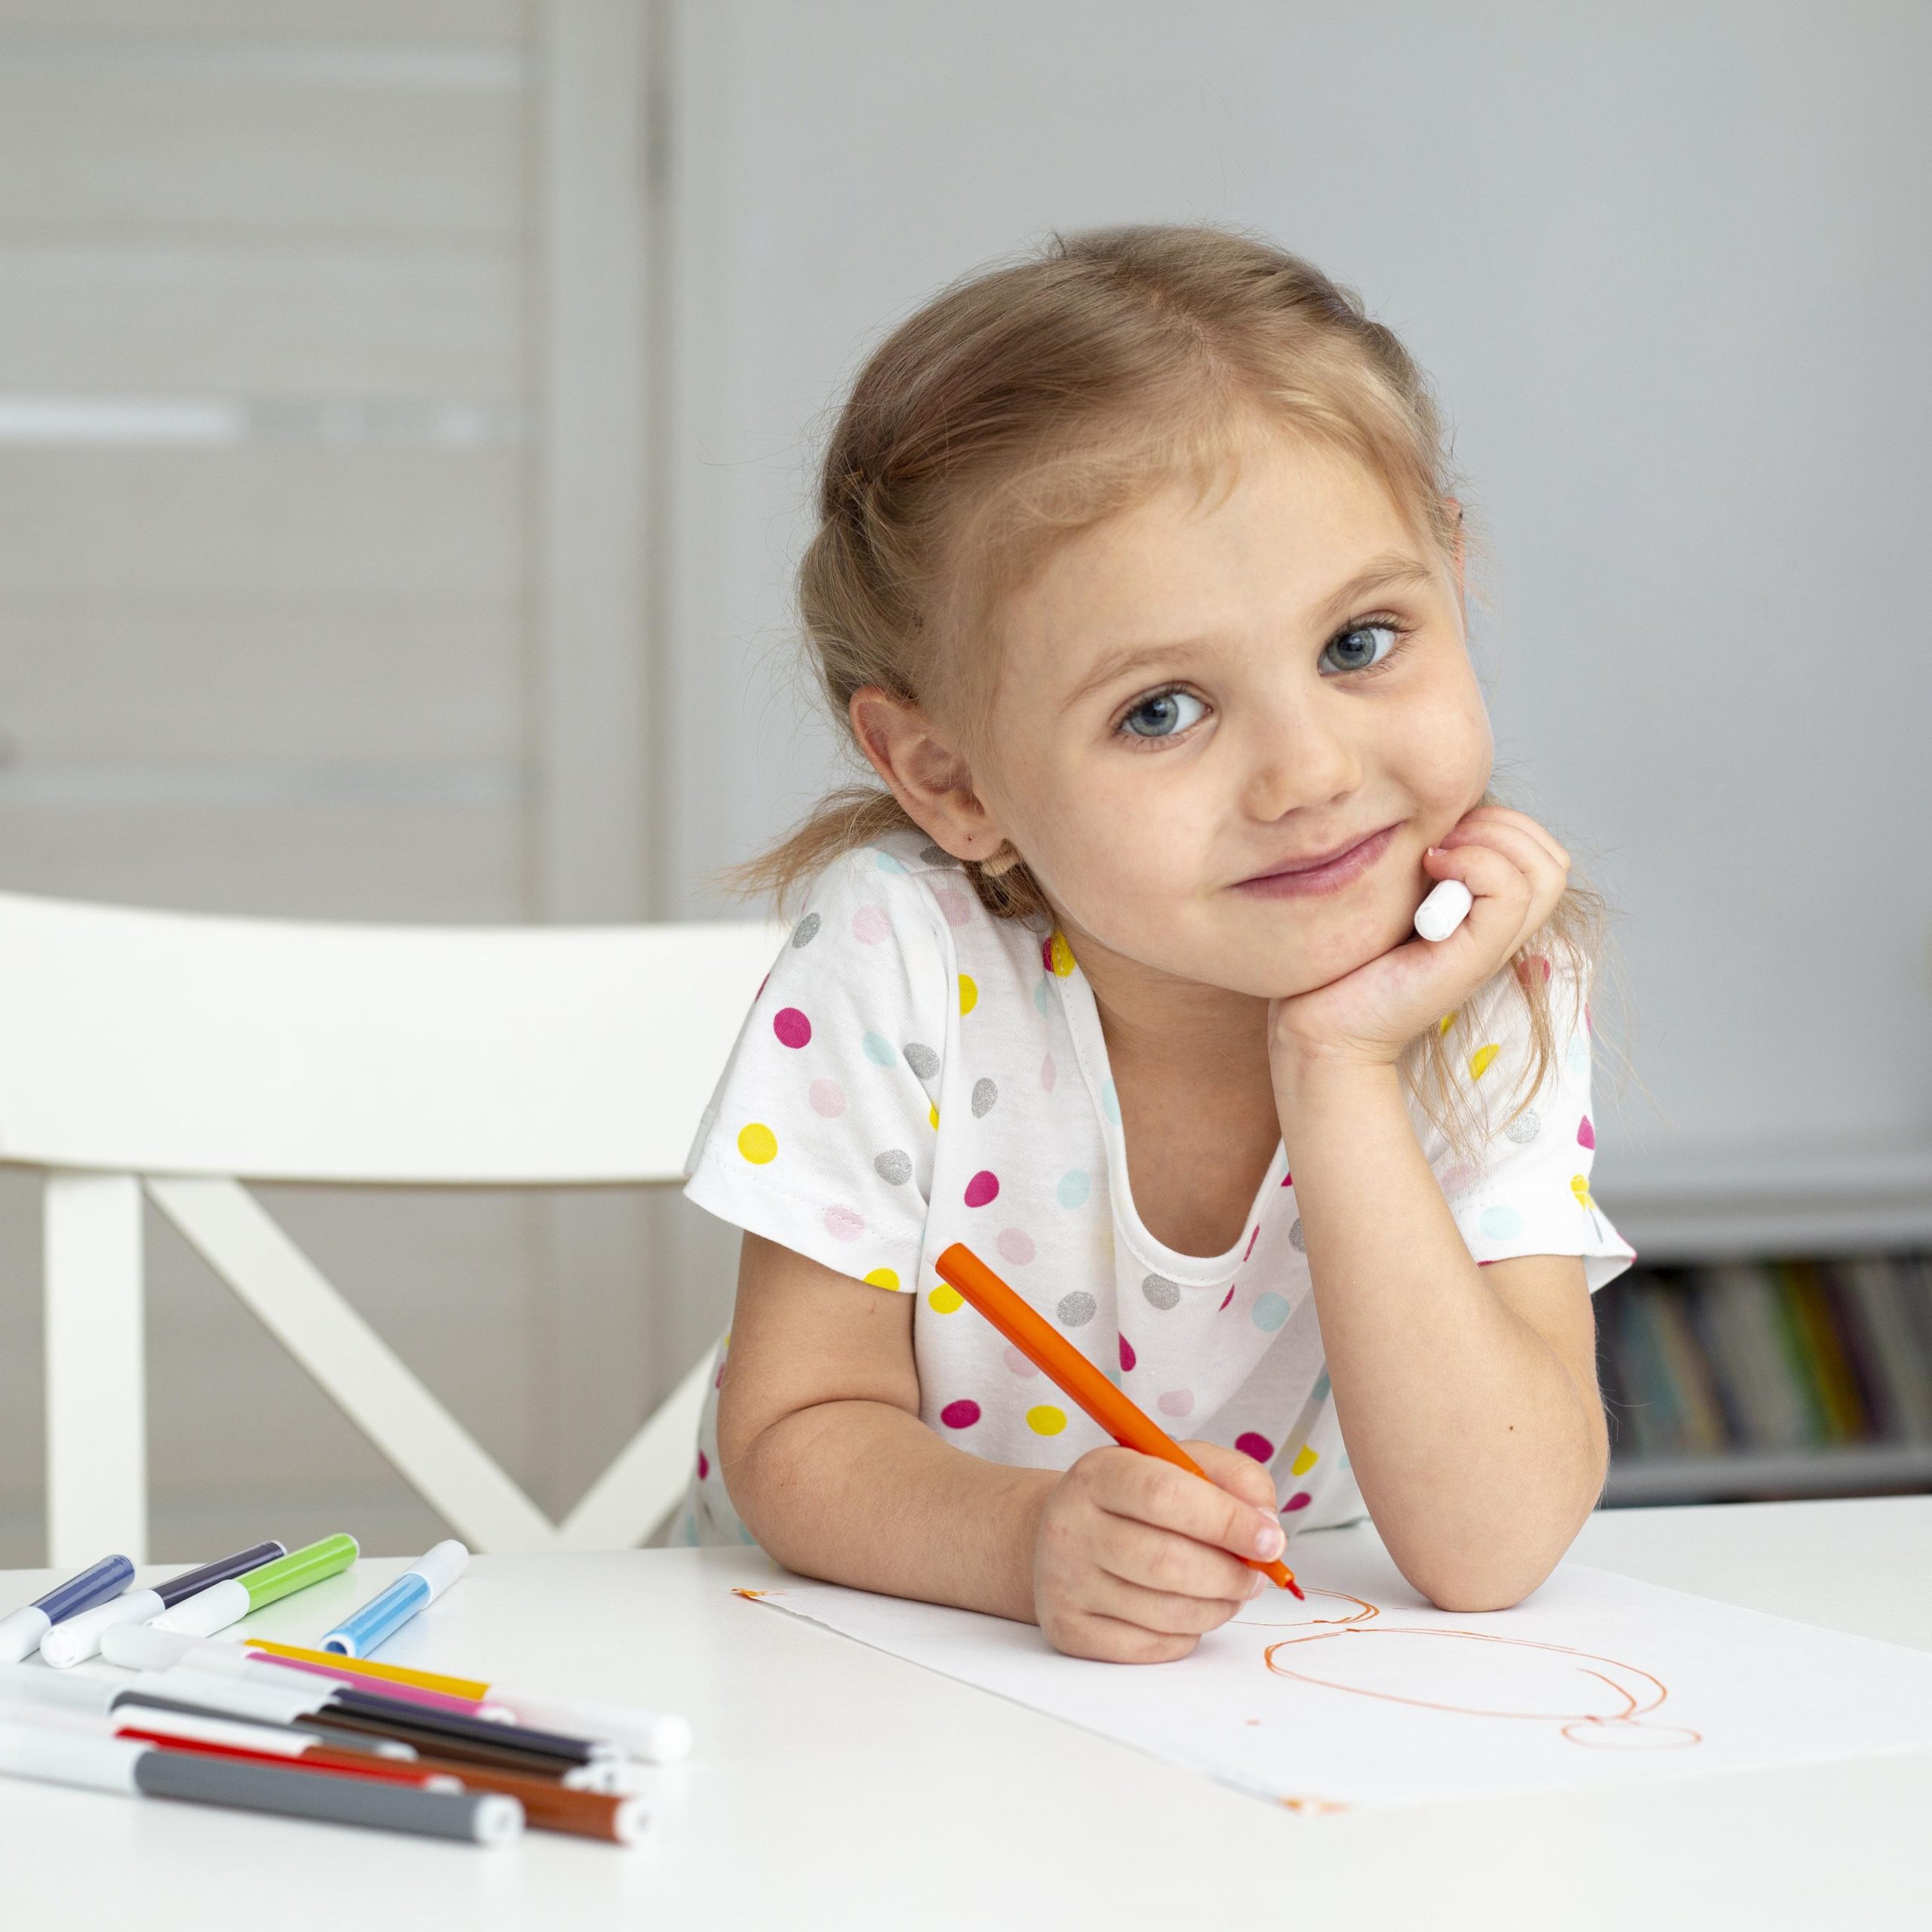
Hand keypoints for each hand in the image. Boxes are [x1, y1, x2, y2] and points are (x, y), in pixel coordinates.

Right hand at [1031, 1440, 1284, 1661]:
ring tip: (1229, 1591)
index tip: (1271, 1539)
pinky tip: (1189, 1609)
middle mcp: (1070, 1527)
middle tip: (1257, 1575)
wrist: (1056, 1536)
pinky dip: (1189, 1633)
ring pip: (1166, 1612)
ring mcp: (1065, 1583)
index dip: (1228, 1521)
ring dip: (1218, 1606)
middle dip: (1231, 1574)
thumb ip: (1234, 1479)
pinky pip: (1153, 1646)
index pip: (1166, 1496)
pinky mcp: (1070, 1630)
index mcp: (1098, 1474)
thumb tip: (1267, 1526)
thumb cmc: (1133, 1500)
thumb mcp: (1179, 1465)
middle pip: (1168, 1562)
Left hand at [1268, 805, 1569, 1078]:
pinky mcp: (1472, 959)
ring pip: (1545, 871)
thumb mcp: (1392, 894)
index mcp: (1484, 912)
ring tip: (1437, 854)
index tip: (1440, 830)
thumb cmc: (1343, 958)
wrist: (1320, 1024)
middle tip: (1440, 840)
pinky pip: (1510, 892)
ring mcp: (1490, 946)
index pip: (1540, 850)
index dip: (1502, 823)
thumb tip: (1435, 809)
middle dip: (1502, 825)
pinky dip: (1477, 863)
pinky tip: (1429, 867)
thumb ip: (1426, 860)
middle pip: (1551, 858)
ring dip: (1491, 840)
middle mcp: (1498, 930)